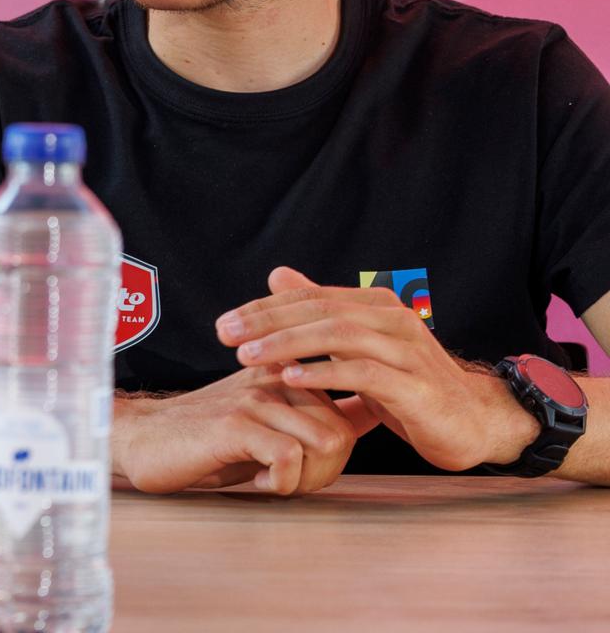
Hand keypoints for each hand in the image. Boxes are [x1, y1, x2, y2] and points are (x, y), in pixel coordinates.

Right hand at [114, 365, 374, 495]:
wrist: (142, 441)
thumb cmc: (206, 440)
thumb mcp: (266, 422)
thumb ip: (315, 414)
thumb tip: (371, 409)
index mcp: (284, 373)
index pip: (350, 412)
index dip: (337, 454)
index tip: (304, 468)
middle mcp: (273, 377)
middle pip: (342, 433)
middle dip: (327, 473)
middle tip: (291, 482)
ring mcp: (254, 398)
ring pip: (326, 443)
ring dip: (308, 480)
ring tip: (275, 482)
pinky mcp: (234, 423)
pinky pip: (290, 456)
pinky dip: (283, 483)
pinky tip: (257, 481)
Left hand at [218, 267, 538, 471]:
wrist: (473, 423)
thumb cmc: (409, 385)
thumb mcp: (359, 346)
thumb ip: (321, 313)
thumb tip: (277, 275)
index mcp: (377, 306)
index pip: (310, 298)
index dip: (265, 309)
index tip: (225, 324)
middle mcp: (393, 320)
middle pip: (320, 311)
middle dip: (267, 322)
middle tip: (225, 335)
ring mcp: (407, 352)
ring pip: (338, 336)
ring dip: (288, 345)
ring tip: (248, 356)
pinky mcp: (415, 387)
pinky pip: (363, 374)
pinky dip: (323, 373)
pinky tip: (290, 379)